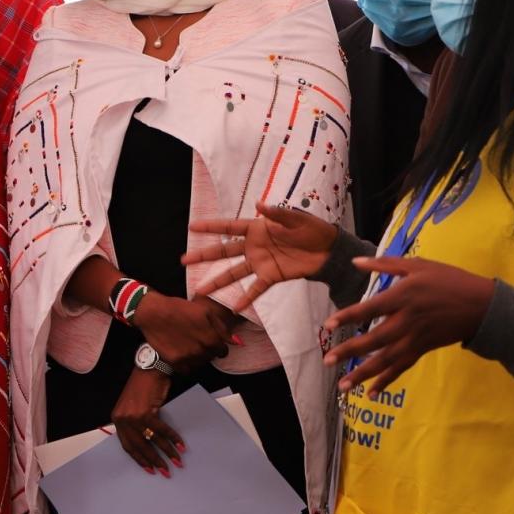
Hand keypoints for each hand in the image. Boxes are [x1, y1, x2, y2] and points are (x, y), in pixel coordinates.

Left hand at [111, 368, 185, 473]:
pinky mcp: (146, 412)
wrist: (149, 369)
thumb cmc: (143, 386)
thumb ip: (135, 423)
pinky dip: (172, 439)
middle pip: (139, 446)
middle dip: (153, 460)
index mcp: (118, 419)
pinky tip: (181, 446)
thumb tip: (148, 442)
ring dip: (166, 453)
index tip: (149, 469)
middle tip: (164, 471)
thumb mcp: (133, 406)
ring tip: (176, 462)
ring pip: (152, 441)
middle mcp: (122, 419)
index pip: (127, 446)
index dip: (139, 459)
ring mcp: (133, 416)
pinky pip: (161, 431)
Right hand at [132, 292, 234, 370]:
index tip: (212, 342)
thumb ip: (221, 327)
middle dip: (207, 350)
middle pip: (211, 358)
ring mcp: (187, 357)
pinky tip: (182, 353)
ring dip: (197, 358)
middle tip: (197, 341)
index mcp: (211, 338)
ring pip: (200, 364)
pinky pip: (186, 370)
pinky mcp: (174, 361)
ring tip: (188, 345)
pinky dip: (186, 364)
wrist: (153, 313)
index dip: (218, 346)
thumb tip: (235, 341)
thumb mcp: (205, 311)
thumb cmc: (179, 308)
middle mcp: (201, 350)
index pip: (223, 351)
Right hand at [181, 202, 338, 311]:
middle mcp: (254, 246)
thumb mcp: (296, 219)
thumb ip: (277, 214)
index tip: (192, 227)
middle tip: (183, 260)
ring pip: (234, 273)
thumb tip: (259, 205)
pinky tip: (234, 308)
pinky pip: (256, 289)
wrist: (329, 250)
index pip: (229, 227)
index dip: (211, 227)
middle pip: (224, 251)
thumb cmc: (312, 229)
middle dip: (204, 255)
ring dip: (217, 282)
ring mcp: (260, 263)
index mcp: (257, 228)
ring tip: (200, 290)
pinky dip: (246, 298)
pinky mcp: (271, 276)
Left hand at [324, 256, 495, 395]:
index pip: (370, 308)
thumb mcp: (418, 265)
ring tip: (342, 385)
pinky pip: (402, 368)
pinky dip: (387, 381)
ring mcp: (416, 338)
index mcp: (404, 296)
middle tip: (327, 360)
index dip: (349, 316)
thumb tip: (355, 261)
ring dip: (363, 373)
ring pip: (386, 359)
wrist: (482, 305)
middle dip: (350, 351)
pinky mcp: (423, 349)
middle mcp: (407, 320)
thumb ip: (384, 264)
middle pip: (374, 339)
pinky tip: (371, 392)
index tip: (327, 324)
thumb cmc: (449, 279)